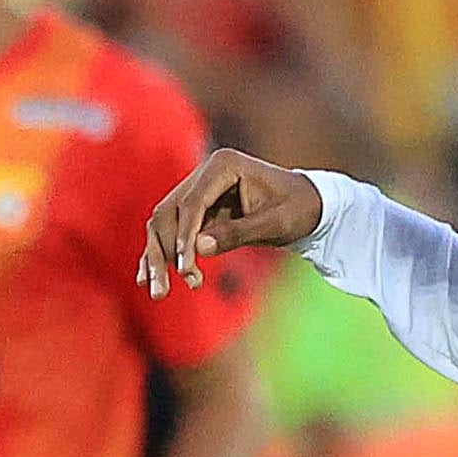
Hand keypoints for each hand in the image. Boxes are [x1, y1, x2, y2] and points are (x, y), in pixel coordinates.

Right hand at [139, 148, 322, 293]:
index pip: (192, 202)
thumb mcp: (275, 224)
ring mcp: (198, 189)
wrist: (310, 204)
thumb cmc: (299, 209)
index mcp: (224, 164)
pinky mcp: (198, 208)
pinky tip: (147, 280)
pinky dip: (162, 254)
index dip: (184, 236)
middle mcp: (205, 172)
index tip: (183, 267)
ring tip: (159, 292)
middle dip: (163, 252)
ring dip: (157, 257)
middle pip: (169, 213)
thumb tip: (197, 249)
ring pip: (164, 224)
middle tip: (163, 289)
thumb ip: (238, 234)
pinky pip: (172, 232)